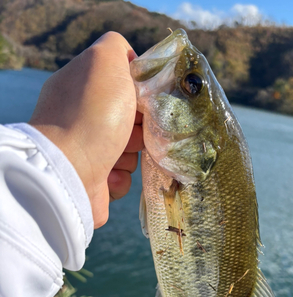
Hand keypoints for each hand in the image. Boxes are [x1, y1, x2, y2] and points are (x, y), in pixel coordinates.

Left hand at [29, 32, 142, 228]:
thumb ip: (117, 47)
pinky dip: (120, 177)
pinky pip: (121, 177)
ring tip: (116, 157)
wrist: (71, 170)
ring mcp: (85, 150)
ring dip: (130, 156)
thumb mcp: (105, 61)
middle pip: (129, 120)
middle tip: (136, 132)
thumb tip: (128, 57)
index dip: (139, 93)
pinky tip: (109, 175)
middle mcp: (81, 117)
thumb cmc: (93, 114)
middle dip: (139, 128)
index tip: (147, 101)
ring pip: (129, 151)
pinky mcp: (92, 179)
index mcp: (81, 86)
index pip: (119, 85)